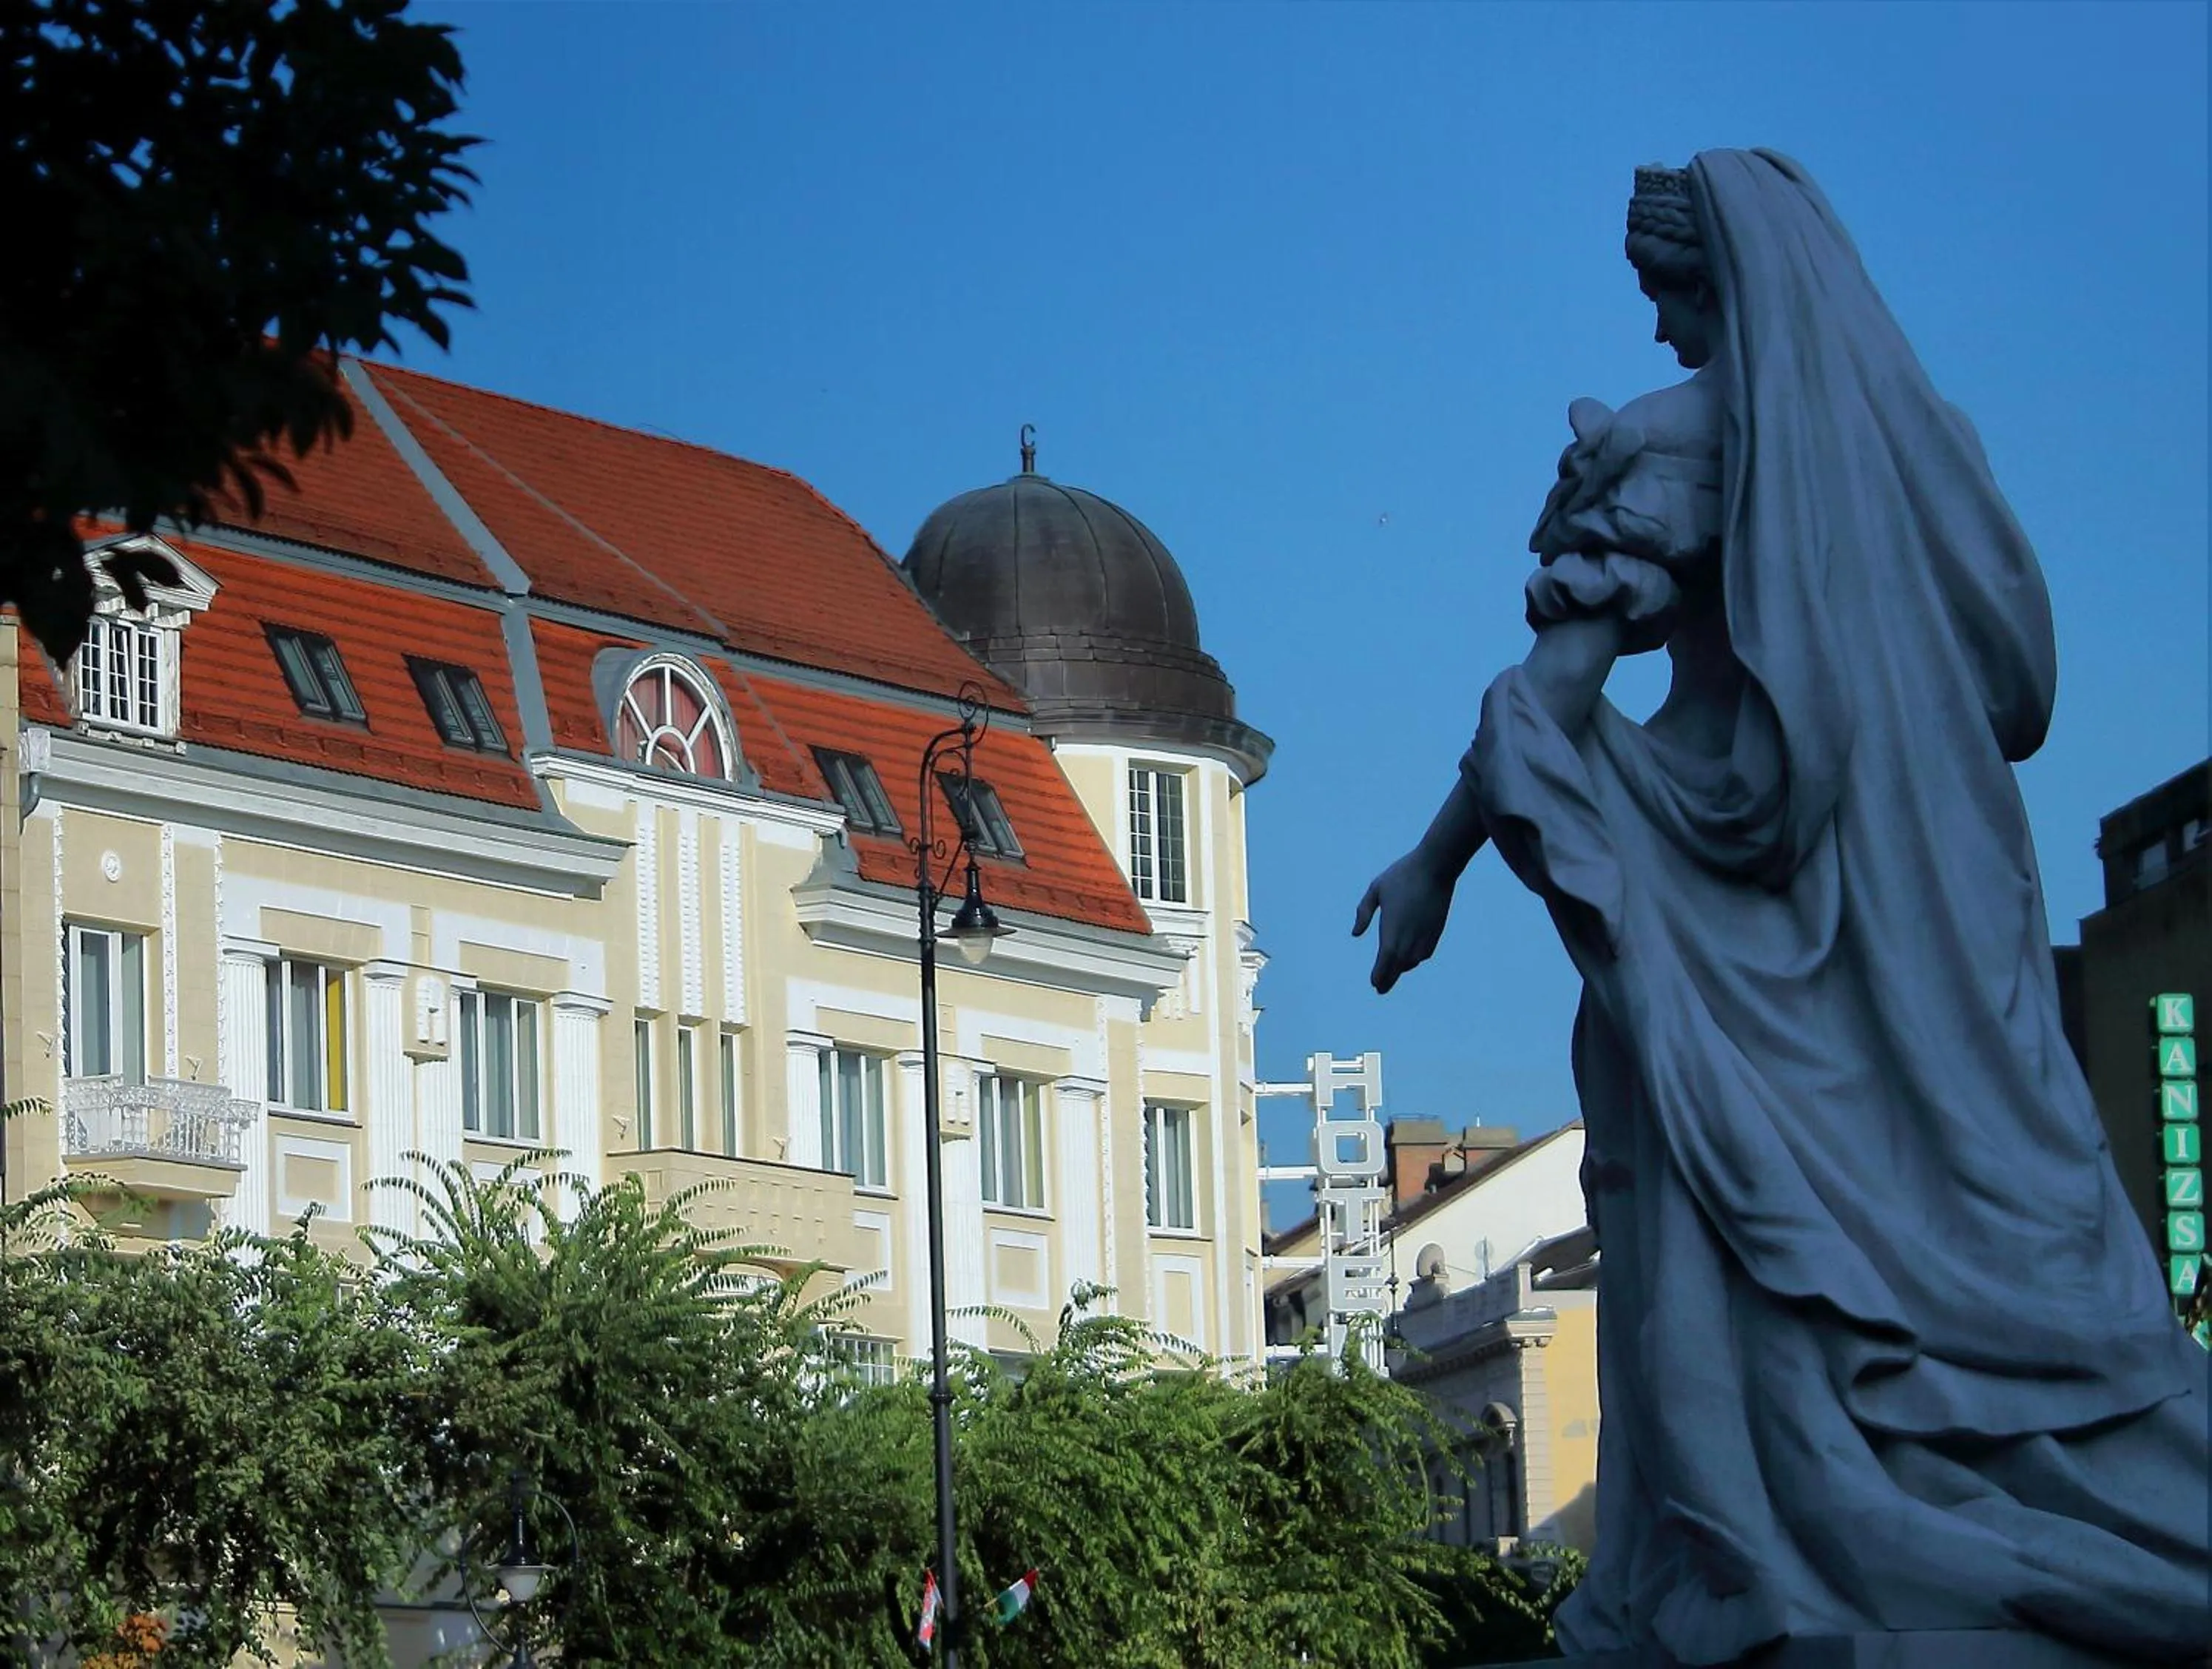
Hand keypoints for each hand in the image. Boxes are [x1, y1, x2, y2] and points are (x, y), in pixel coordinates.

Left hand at [1352, 848, 1454, 994]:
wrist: (1435, 867)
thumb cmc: (1402, 875)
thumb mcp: (1375, 889)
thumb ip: (1364, 912)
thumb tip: (1356, 934)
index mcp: (1392, 929)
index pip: (1385, 960)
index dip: (1380, 975)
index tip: (1374, 984)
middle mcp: (1410, 937)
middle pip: (1399, 966)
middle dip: (1389, 979)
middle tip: (1381, 989)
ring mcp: (1425, 934)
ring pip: (1413, 961)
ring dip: (1402, 969)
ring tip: (1393, 974)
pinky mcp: (1436, 930)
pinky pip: (1425, 953)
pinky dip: (1416, 959)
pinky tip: (1411, 960)